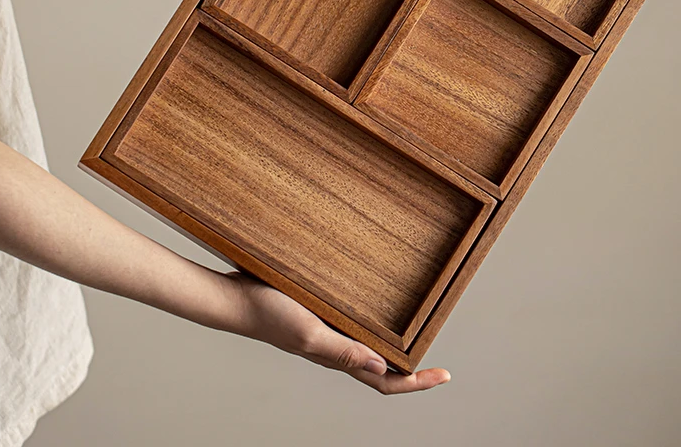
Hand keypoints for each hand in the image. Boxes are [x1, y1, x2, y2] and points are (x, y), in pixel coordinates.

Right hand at [226, 271, 451, 394]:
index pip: (385, 383)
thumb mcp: (309, 333)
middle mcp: (335, 349)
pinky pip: (352, 325)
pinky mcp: (318, 314)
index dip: (417, 383)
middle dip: (412, 369)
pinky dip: (372, 323)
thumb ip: (342, 351)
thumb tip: (382, 367)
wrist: (235, 297)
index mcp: (337, 359)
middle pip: (381, 369)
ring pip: (368, 347)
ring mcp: (326, 332)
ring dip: (394, 347)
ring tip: (418, 333)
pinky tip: (378, 305)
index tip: (445, 375)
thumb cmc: (268, 315)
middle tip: (438, 360)